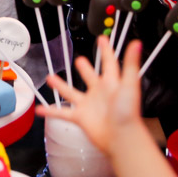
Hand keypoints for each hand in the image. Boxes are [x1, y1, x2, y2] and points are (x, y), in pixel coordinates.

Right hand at [40, 38, 177, 176]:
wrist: (121, 137)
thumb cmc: (128, 112)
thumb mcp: (129, 84)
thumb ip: (130, 63)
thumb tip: (137, 43)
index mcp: (111, 83)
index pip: (109, 63)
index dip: (106, 51)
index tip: (102, 39)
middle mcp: (99, 93)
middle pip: (90, 77)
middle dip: (85, 69)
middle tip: (79, 61)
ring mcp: (88, 105)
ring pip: (71, 93)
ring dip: (60, 85)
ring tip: (50, 77)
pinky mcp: (80, 117)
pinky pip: (62, 113)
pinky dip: (50, 111)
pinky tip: (40, 109)